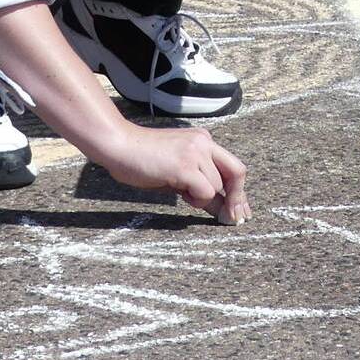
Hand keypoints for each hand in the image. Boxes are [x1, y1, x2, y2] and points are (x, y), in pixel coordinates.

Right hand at [100, 125, 250, 224]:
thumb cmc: (141, 160)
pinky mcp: (185, 166)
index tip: (241, 209)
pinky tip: (179, 193)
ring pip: (217, 186)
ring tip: (179, 190)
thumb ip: (198, 183)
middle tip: (234, 218)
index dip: (239, 190)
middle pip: (237, 172)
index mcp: (203, 140)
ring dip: (202, 197)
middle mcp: (204, 143)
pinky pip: (206, 191)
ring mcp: (196, 152)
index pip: (231, 166)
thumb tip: (220, 208)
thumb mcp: (176, 172)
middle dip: (237, 198)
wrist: (118, 146)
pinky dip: (196, 199)